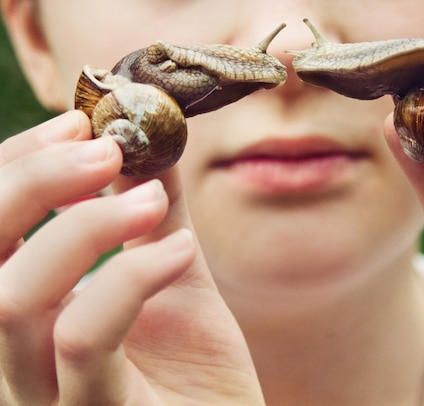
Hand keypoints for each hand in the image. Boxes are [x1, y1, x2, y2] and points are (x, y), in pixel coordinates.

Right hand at [0, 111, 263, 404]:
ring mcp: (43, 394)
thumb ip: (153, 210)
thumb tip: (147, 135)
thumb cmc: (197, 364)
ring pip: (11, 298)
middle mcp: (13, 356)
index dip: (15, 164)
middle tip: (105, 147)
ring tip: (150, 199)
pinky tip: (179, 250)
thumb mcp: (174, 271)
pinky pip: (84, 339)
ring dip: (82, 226)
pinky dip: (130, 277)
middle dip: (32, 181)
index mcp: (27, 310)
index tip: (77, 122)